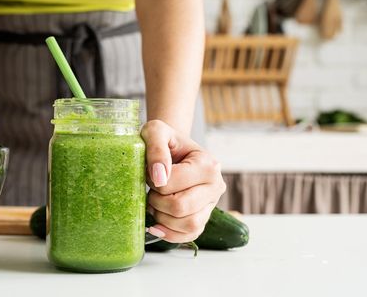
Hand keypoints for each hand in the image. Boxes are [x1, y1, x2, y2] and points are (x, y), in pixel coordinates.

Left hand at [141, 120, 225, 242]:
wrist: (173, 149)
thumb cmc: (165, 140)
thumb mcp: (156, 131)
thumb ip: (156, 148)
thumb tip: (159, 176)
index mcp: (208, 163)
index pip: (173, 184)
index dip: (154, 181)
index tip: (151, 172)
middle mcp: (216, 185)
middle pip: (181, 207)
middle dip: (157, 202)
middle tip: (151, 190)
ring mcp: (211, 204)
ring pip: (188, 225)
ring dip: (163, 218)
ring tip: (155, 204)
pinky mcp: (203, 217)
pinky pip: (190, 236)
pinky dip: (170, 234)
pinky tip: (157, 224)